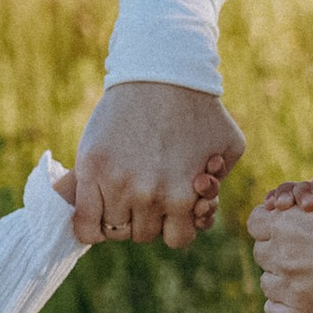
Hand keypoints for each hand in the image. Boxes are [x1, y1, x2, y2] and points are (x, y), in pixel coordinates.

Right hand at [68, 83, 244, 245]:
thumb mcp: (228, 146)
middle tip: (146, 190)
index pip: (177, 239)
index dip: (174, 225)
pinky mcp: (90, 169)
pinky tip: (97, 212)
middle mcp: (150, 197)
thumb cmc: (198, 107)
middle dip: (147, 217)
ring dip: (119, 217)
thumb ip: (221, 181)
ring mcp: (117, 185)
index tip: (168, 208)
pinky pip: (85, 224)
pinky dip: (89, 228)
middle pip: (144, 234)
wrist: (159, 72)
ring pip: (116, 230)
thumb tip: (203, 206)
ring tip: (124, 190)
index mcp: (183, 197)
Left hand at [248, 158, 312, 312]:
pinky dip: (288, 305)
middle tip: (310, 247)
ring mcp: (292, 288)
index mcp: (286, 221)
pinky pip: (276, 312)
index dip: (275, 220)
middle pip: (263, 252)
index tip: (294, 223)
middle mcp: (282, 255)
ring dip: (285, 277)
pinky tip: (310, 296)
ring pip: (270, 283)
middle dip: (281, 247)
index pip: (257, 221)